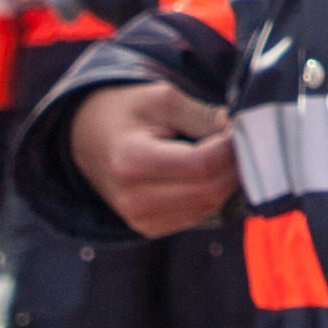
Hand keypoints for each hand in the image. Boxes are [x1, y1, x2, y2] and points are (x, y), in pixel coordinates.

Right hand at [68, 77, 237, 236]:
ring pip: (209, 206)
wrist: (87, 140)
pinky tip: (208, 172)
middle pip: (209, 191)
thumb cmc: (125, 113)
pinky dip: (213, 194)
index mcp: (131, 161)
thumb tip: (240, 133)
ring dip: (226, 181)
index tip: (239, 129)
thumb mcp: (161, 98)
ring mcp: (142, 220)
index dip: (230, 148)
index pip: (200, 165)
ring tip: (223, 153)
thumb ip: (203, 116)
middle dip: (234, 165)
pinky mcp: (150, 228)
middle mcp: (134, 199)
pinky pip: (199, 215)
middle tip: (239, 141)